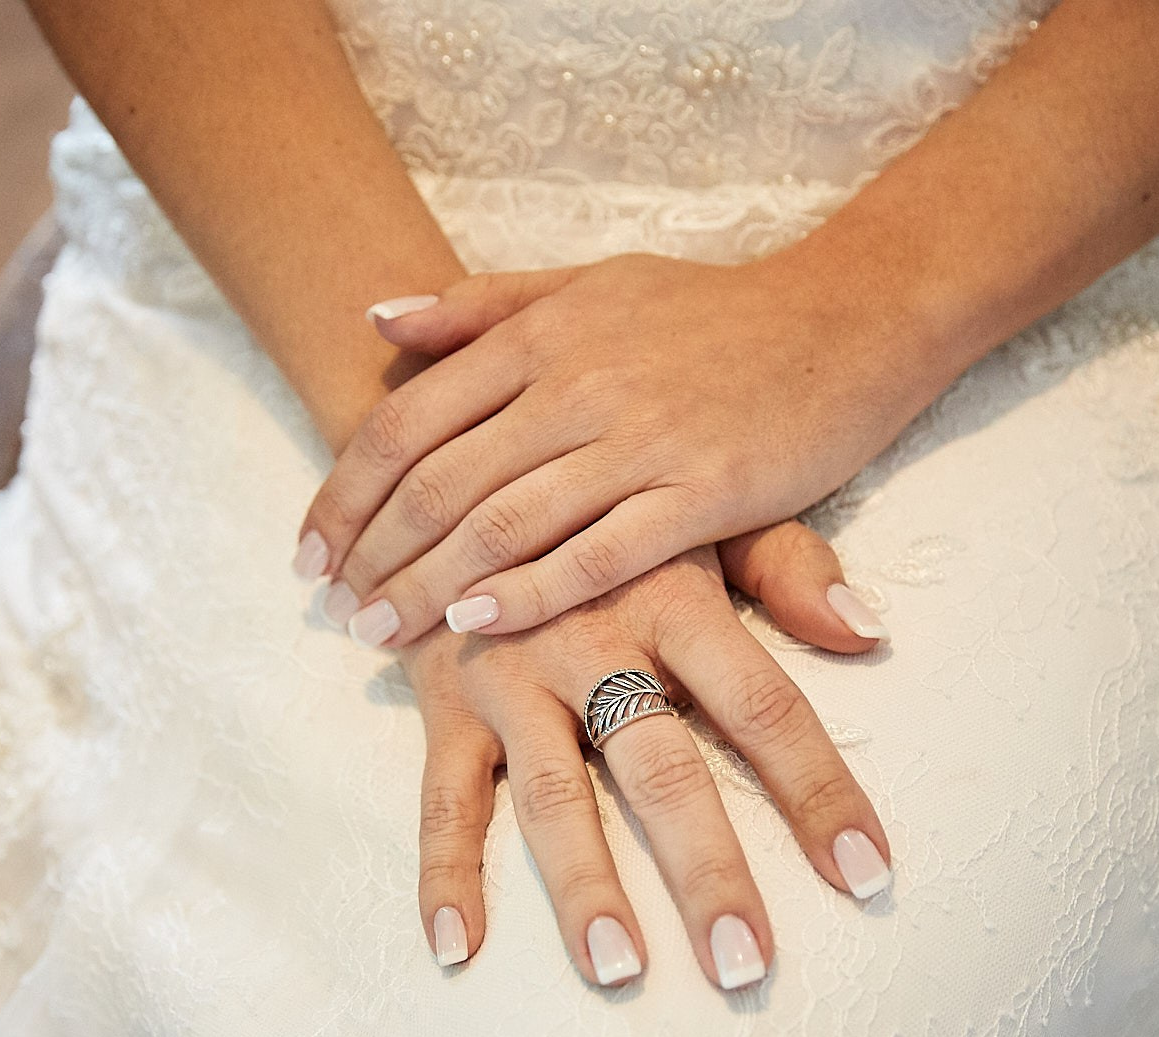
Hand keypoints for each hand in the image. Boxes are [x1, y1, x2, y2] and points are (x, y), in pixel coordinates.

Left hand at [296, 251, 947, 647]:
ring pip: (507, 521)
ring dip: (430, 584)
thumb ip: (484, 305)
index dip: (345, 492)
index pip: (409, 420)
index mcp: (542, 333)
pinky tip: (478, 624)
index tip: (308, 552)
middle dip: (375, 552)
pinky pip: (599, 552)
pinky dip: (531, 591)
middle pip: (442, 480)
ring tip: (379, 632)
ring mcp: (642, 437)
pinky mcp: (706, 490)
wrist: (849, 317)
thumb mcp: (591, 283)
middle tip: (333, 610)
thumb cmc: (715, 312)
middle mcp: (579, 382)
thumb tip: (375, 319)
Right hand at [404, 521, 894, 991]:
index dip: (817, 789)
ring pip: (554, 796)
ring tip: (620, 970)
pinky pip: (443, 795)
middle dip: (707, 871)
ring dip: (585, 886)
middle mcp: (594, 640)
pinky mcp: (445, 701)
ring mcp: (514, 676)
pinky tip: (459, 945)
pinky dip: (445, 870)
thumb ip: (788, 567)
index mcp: (673, 598)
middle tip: (746, 963)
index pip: (764, 706)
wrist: (455, 451)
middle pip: (662, 771)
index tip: (867, 872)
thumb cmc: (606, 503)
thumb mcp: (698, 510)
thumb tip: (870, 634)